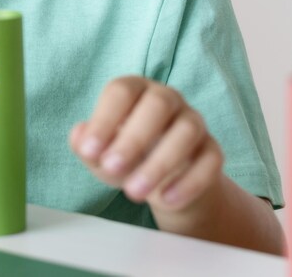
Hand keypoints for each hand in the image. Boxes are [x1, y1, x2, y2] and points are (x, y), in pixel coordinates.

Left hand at [69, 76, 224, 216]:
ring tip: (134, 192)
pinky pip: (210, 160)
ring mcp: (194, 122)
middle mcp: (168, 99)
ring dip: (159, 163)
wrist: (165, 182)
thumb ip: (86, 145)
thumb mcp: (101, 154)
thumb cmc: (127, 158)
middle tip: (112, 169)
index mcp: (136, 90)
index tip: (90, 151)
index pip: (121, 91)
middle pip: (158, 104)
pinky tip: (166, 200)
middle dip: (133, 138)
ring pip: (187, 131)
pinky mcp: (212, 150)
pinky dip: (190, 182)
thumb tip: (79, 137)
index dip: (104, 120)